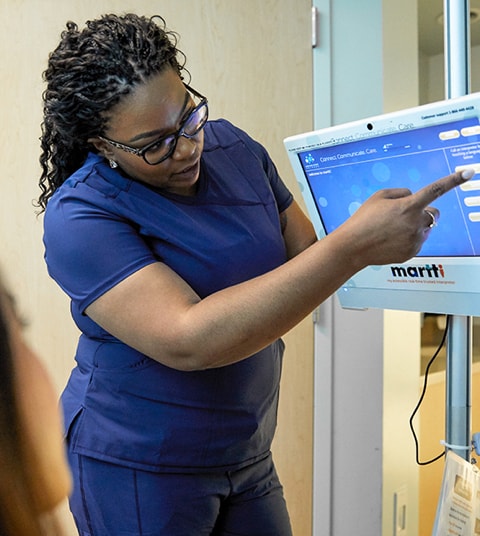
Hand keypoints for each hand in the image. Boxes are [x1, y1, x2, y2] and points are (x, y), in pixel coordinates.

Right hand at [338, 168, 474, 266]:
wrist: (353, 247)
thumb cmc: (362, 221)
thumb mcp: (378, 197)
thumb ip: (401, 192)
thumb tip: (412, 196)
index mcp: (408, 206)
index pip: (436, 190)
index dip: (454, 180)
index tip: (468, 173)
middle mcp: (415, 223)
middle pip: (433, 213)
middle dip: (423, 211)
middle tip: (404, 215)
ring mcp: (415, 239)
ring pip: (425, 228)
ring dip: (414, 226)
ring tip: (391, 230)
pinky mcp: (412, 252)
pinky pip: (417, 241)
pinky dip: (408, 239)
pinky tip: (391, 240)